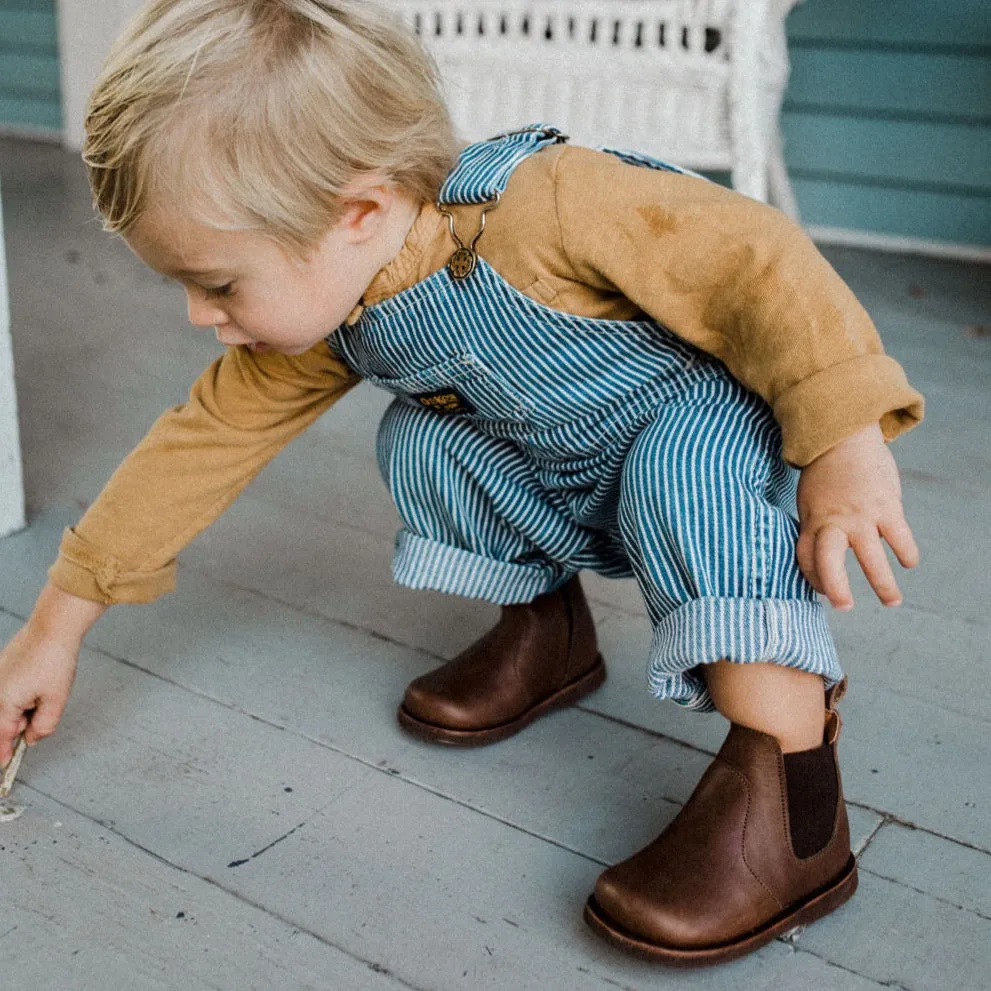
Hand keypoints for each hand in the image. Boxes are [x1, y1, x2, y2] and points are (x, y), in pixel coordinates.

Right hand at [0, 582, 105, 766]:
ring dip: (23, 708)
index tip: (3, 765)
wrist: (52, 627)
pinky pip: (9, 691)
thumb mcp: (56, 699)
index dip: (4, 752)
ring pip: (7, 706)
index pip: (2, 736)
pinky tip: (38, 680)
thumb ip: (44, 725)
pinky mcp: (2, 669)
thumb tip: (32, 739)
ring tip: (44, 689)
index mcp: (4, 702)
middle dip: (21, 724)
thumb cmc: (54, 660)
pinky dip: (22, 694)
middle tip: (41, 708)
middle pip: (5, 721)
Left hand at [796, 423, 918, 610]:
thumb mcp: (809, 501)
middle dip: (836, 589)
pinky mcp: (887, 506)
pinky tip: (908, 562)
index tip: (824, 590)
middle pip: (829, 562)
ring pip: (872, 558)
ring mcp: (862, 516)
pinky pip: (899, 537)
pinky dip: (906, 553)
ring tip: (892, 602)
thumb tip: (821, 555)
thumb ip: (815, 527)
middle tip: (844, 608)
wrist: (843, 436)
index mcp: (812, 522)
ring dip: (883, 584)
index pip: (807, 559)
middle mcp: (834, 522)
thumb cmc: (824, 473)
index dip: (813, 578)